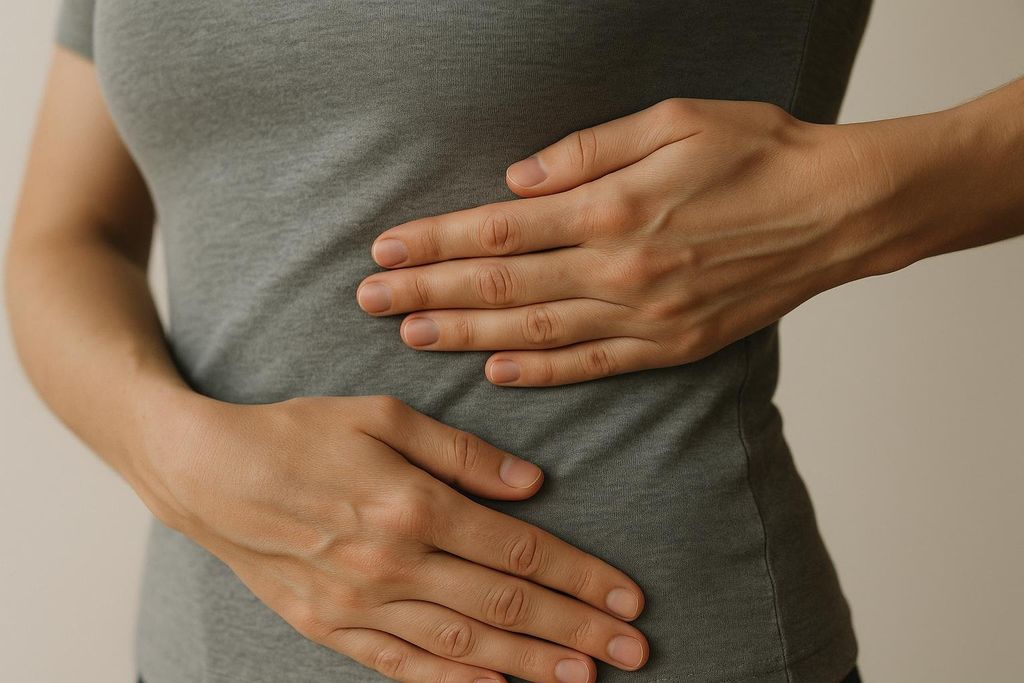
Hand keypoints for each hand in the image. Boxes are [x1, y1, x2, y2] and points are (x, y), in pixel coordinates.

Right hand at [147, 393, 648, 682]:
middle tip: (635, 652)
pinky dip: (454, 679)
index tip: (629, 598)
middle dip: (578, 629)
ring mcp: (360, 603)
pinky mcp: (330, 627)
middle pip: (505, 603)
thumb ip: (463, 453)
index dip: (581, 576)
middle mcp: (393, 562)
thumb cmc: (300, 432)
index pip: (519, 549)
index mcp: (412, 504)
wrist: (209, 472)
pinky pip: (402, 664)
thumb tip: (532, 485)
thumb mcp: (383, 415)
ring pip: (464, 641)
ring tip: (586, 678)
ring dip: (531, 663)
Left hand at [356, 96, 928, 385]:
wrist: (836, 211)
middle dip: (427, 292)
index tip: (384, 249)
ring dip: (464, 335)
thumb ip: (585, 152)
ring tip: (409, 337)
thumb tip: (516, 182)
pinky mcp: (670, 347)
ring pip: (533, 332)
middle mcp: (619, 270)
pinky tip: (494, 372)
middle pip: (500, 286)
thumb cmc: (757, 153)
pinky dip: (537, 372)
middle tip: (368, 302)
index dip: (434, 241)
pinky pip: (589, 366)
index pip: (497, 231)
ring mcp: (644, 316)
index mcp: (612, 208)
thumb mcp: (672, 121)